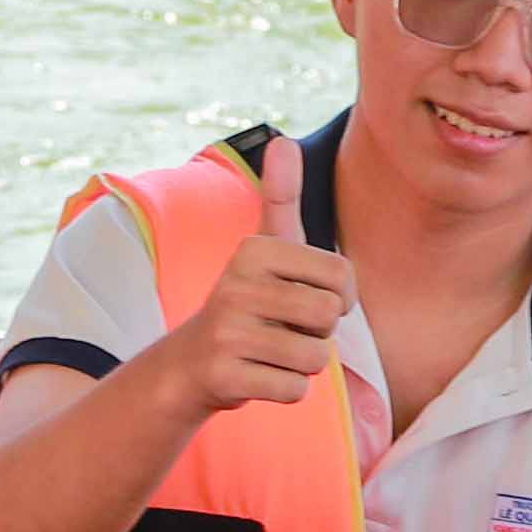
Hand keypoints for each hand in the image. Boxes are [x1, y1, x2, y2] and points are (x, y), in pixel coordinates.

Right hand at [163, 134, 354, 419]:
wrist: (189, 364)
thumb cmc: (247, 303)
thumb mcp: (265, 249)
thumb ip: (280, 198)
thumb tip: (282, 140)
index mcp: (255, 249)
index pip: (343, 279)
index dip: (337, 299)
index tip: (304, 299)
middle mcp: (236, 283)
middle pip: (328, 317)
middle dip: (317, 333)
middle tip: (283, 329)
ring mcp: (227, 330)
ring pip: (314, 358)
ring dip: (302, 364)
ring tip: (270, 353)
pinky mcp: (223, 374)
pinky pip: (294, 390)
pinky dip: (285, 390)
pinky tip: (257, 375)